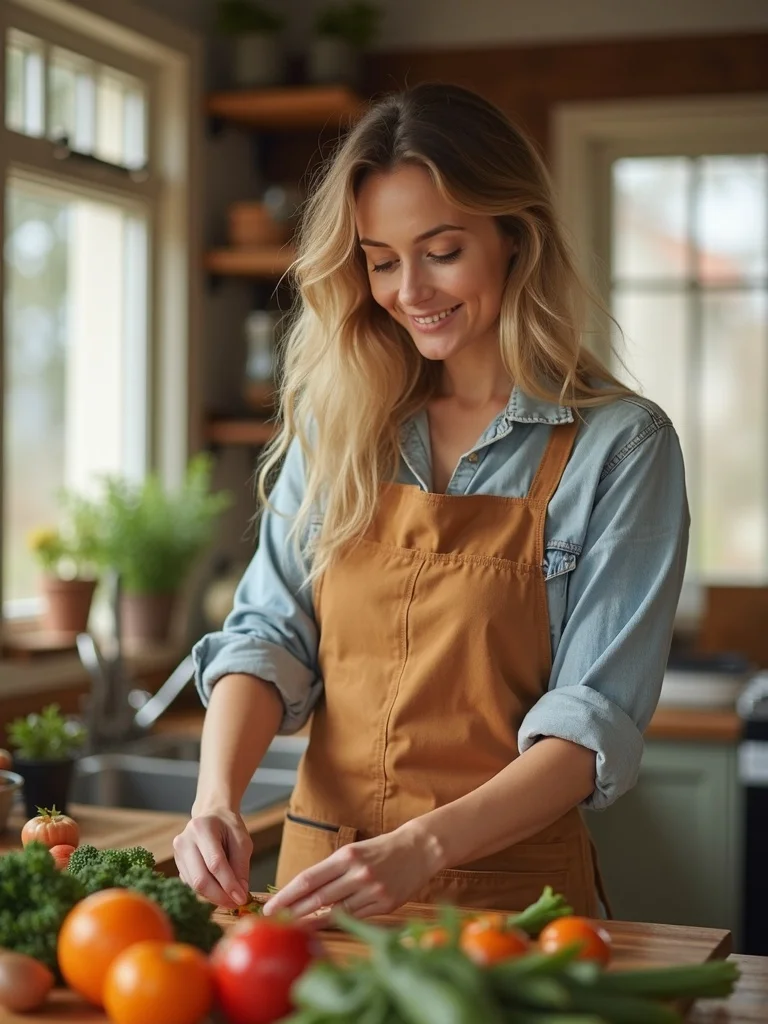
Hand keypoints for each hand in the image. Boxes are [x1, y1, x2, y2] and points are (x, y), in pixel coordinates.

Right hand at [173, 808, 252, 908]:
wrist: (212, 816)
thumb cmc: (229, 827)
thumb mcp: (242, 841)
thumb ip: (241, 866)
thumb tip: (240, 894)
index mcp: (202, 828)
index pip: (215, 863)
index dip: (228, 884)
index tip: (241, 898)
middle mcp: (184, 841)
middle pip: (200, 878)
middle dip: (220, 895)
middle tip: (236, 903)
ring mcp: (177, 854)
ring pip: (194, 886)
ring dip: (214, 897)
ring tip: (230, 898)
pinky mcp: (178, 865)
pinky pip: (192, 885)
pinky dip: (207, 892)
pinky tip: (219, 890)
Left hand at [262, 820, 444, 922]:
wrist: (419, 849)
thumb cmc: (381, 850)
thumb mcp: (354, 852)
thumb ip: (332, 871)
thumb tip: (304, 892)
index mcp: (346, 856)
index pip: (309, 879)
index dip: (287, 895)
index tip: (270, 906)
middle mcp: (357, 873)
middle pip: (317, 898)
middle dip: (292, 911)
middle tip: (273, 921)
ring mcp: (372, 891)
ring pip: (335, 912)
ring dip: (311, 922)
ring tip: (292, 928)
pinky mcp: (384, 905)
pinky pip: (354, 918)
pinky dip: (335, 923)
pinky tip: (322, 928)